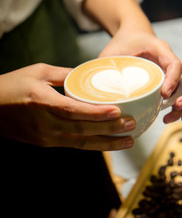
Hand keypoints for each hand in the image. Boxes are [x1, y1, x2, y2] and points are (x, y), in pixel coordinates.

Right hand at [0, 64, 135, 149]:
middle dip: (110, 130)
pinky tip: (109, 143)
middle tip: (132, 126)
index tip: (118, 112)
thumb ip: (65, 74)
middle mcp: (46, 124)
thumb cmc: (12, 86)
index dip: (97, 114)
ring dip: (107, 144)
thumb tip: (89, 73)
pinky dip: (94, 145)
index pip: (74, 111)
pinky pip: (75, 145)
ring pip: (82, 143)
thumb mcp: (38, 72)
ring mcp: (47, 137)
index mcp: (43, 102)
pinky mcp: (47, 143)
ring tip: (128, 141)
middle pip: (83, 130)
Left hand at [100, 30, 181, 122]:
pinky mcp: (176, 82)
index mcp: (160, 49)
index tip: (164, 96)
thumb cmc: (122, 44)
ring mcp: (178, 72)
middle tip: (177, 108)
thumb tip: (101, 100)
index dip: (173, 80)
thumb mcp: (111, 55)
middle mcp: (173, 60)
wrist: (132, 36)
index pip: (175, 64)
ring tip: (174, 119)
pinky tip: (171, 117)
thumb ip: (107, 73)